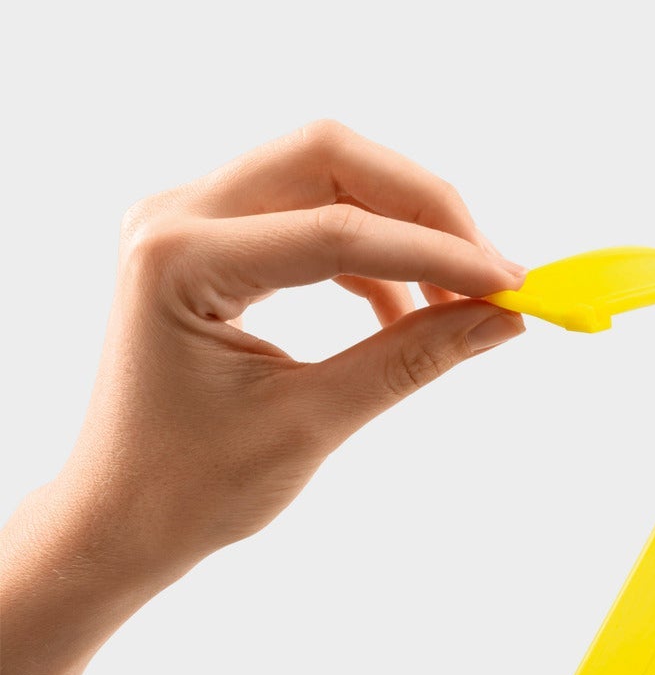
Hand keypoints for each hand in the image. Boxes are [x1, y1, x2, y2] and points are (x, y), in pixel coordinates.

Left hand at [0, 121, 526, 674]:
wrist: (121, 516)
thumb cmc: (192, 485)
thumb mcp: (314, 422)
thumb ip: (410, 358)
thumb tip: (501, 319)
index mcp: (181, 260)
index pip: (338, 229)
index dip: (439, 253)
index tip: (514, 287)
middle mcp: (178, 216)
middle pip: (330, 158)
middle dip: (424, 209)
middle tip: (492, 274)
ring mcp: (191, 219)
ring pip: (326, 173)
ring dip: (403, 226)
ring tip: (458, 299)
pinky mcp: (213, 241)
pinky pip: (309, 212)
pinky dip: (371, 252)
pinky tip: (405, 310)